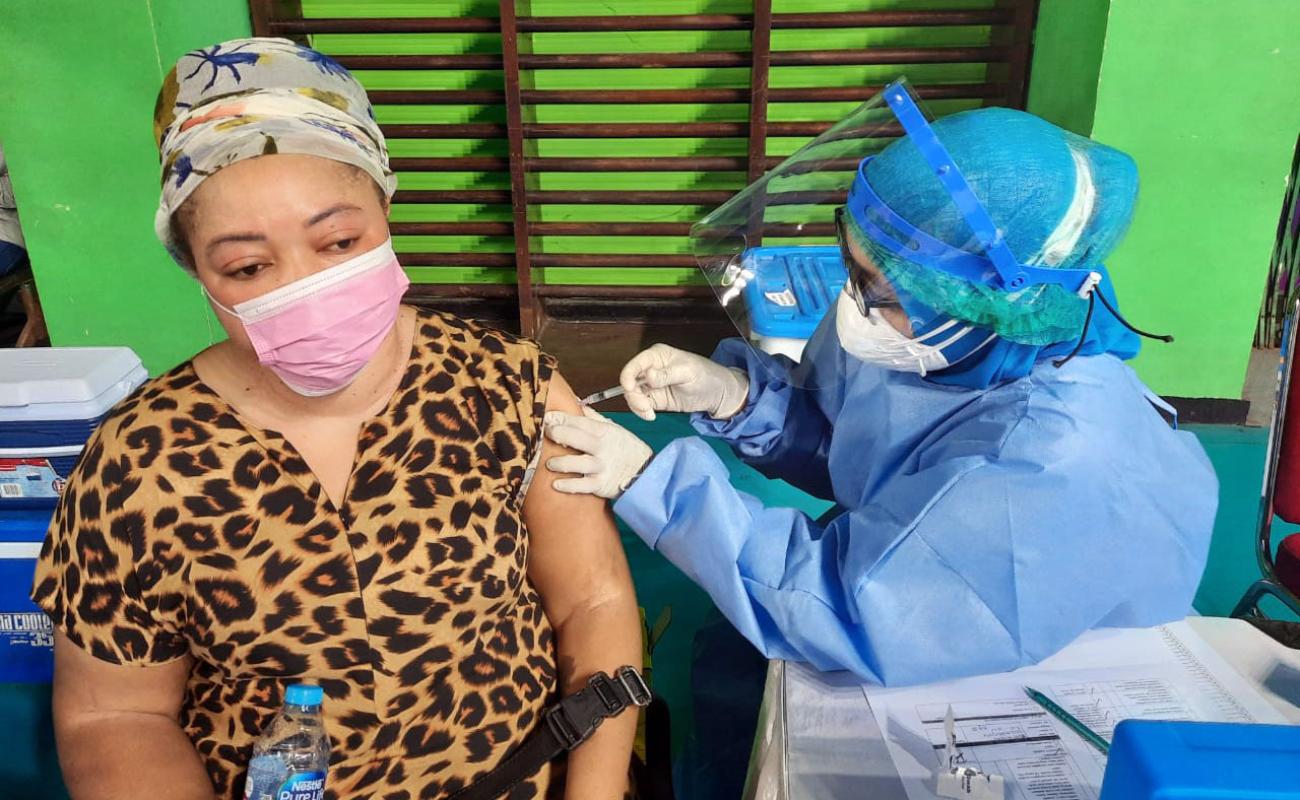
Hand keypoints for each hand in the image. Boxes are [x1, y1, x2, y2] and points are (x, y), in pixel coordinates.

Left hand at [544, 408, 653, 498]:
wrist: (644, 472)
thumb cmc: (625, 449)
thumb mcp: (614, 429)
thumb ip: (593, 418)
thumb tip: (574, 403)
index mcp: (604, 432)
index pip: (581, 422)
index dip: (562, 418)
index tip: (546, 417)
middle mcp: (603, 448)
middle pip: (578, 438)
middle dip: (559, 433)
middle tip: (546, 433)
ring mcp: (601, 467)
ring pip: (579, 463)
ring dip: (561, 463)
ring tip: (549, 463)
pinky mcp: (601, 484)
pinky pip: (582, 486)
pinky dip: (568, 485)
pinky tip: (556, 484)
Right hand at [619, 344, 749, 420]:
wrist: (717, 393)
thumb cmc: (706, 375)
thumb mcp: (688, 373)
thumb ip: (667, 374)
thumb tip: (648, 375)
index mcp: (657, 356)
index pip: (635, 364)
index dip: (628, 376)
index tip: (630, 389)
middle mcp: (650, 369)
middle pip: (630, 381)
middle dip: (633, 395)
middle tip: (645, 407)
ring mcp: (652, 385)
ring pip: (633, 394)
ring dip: (637, 405)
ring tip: (649, 413)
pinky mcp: (655, 399)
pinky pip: (640, 405)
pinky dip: (641, 412)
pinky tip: (651, 416)